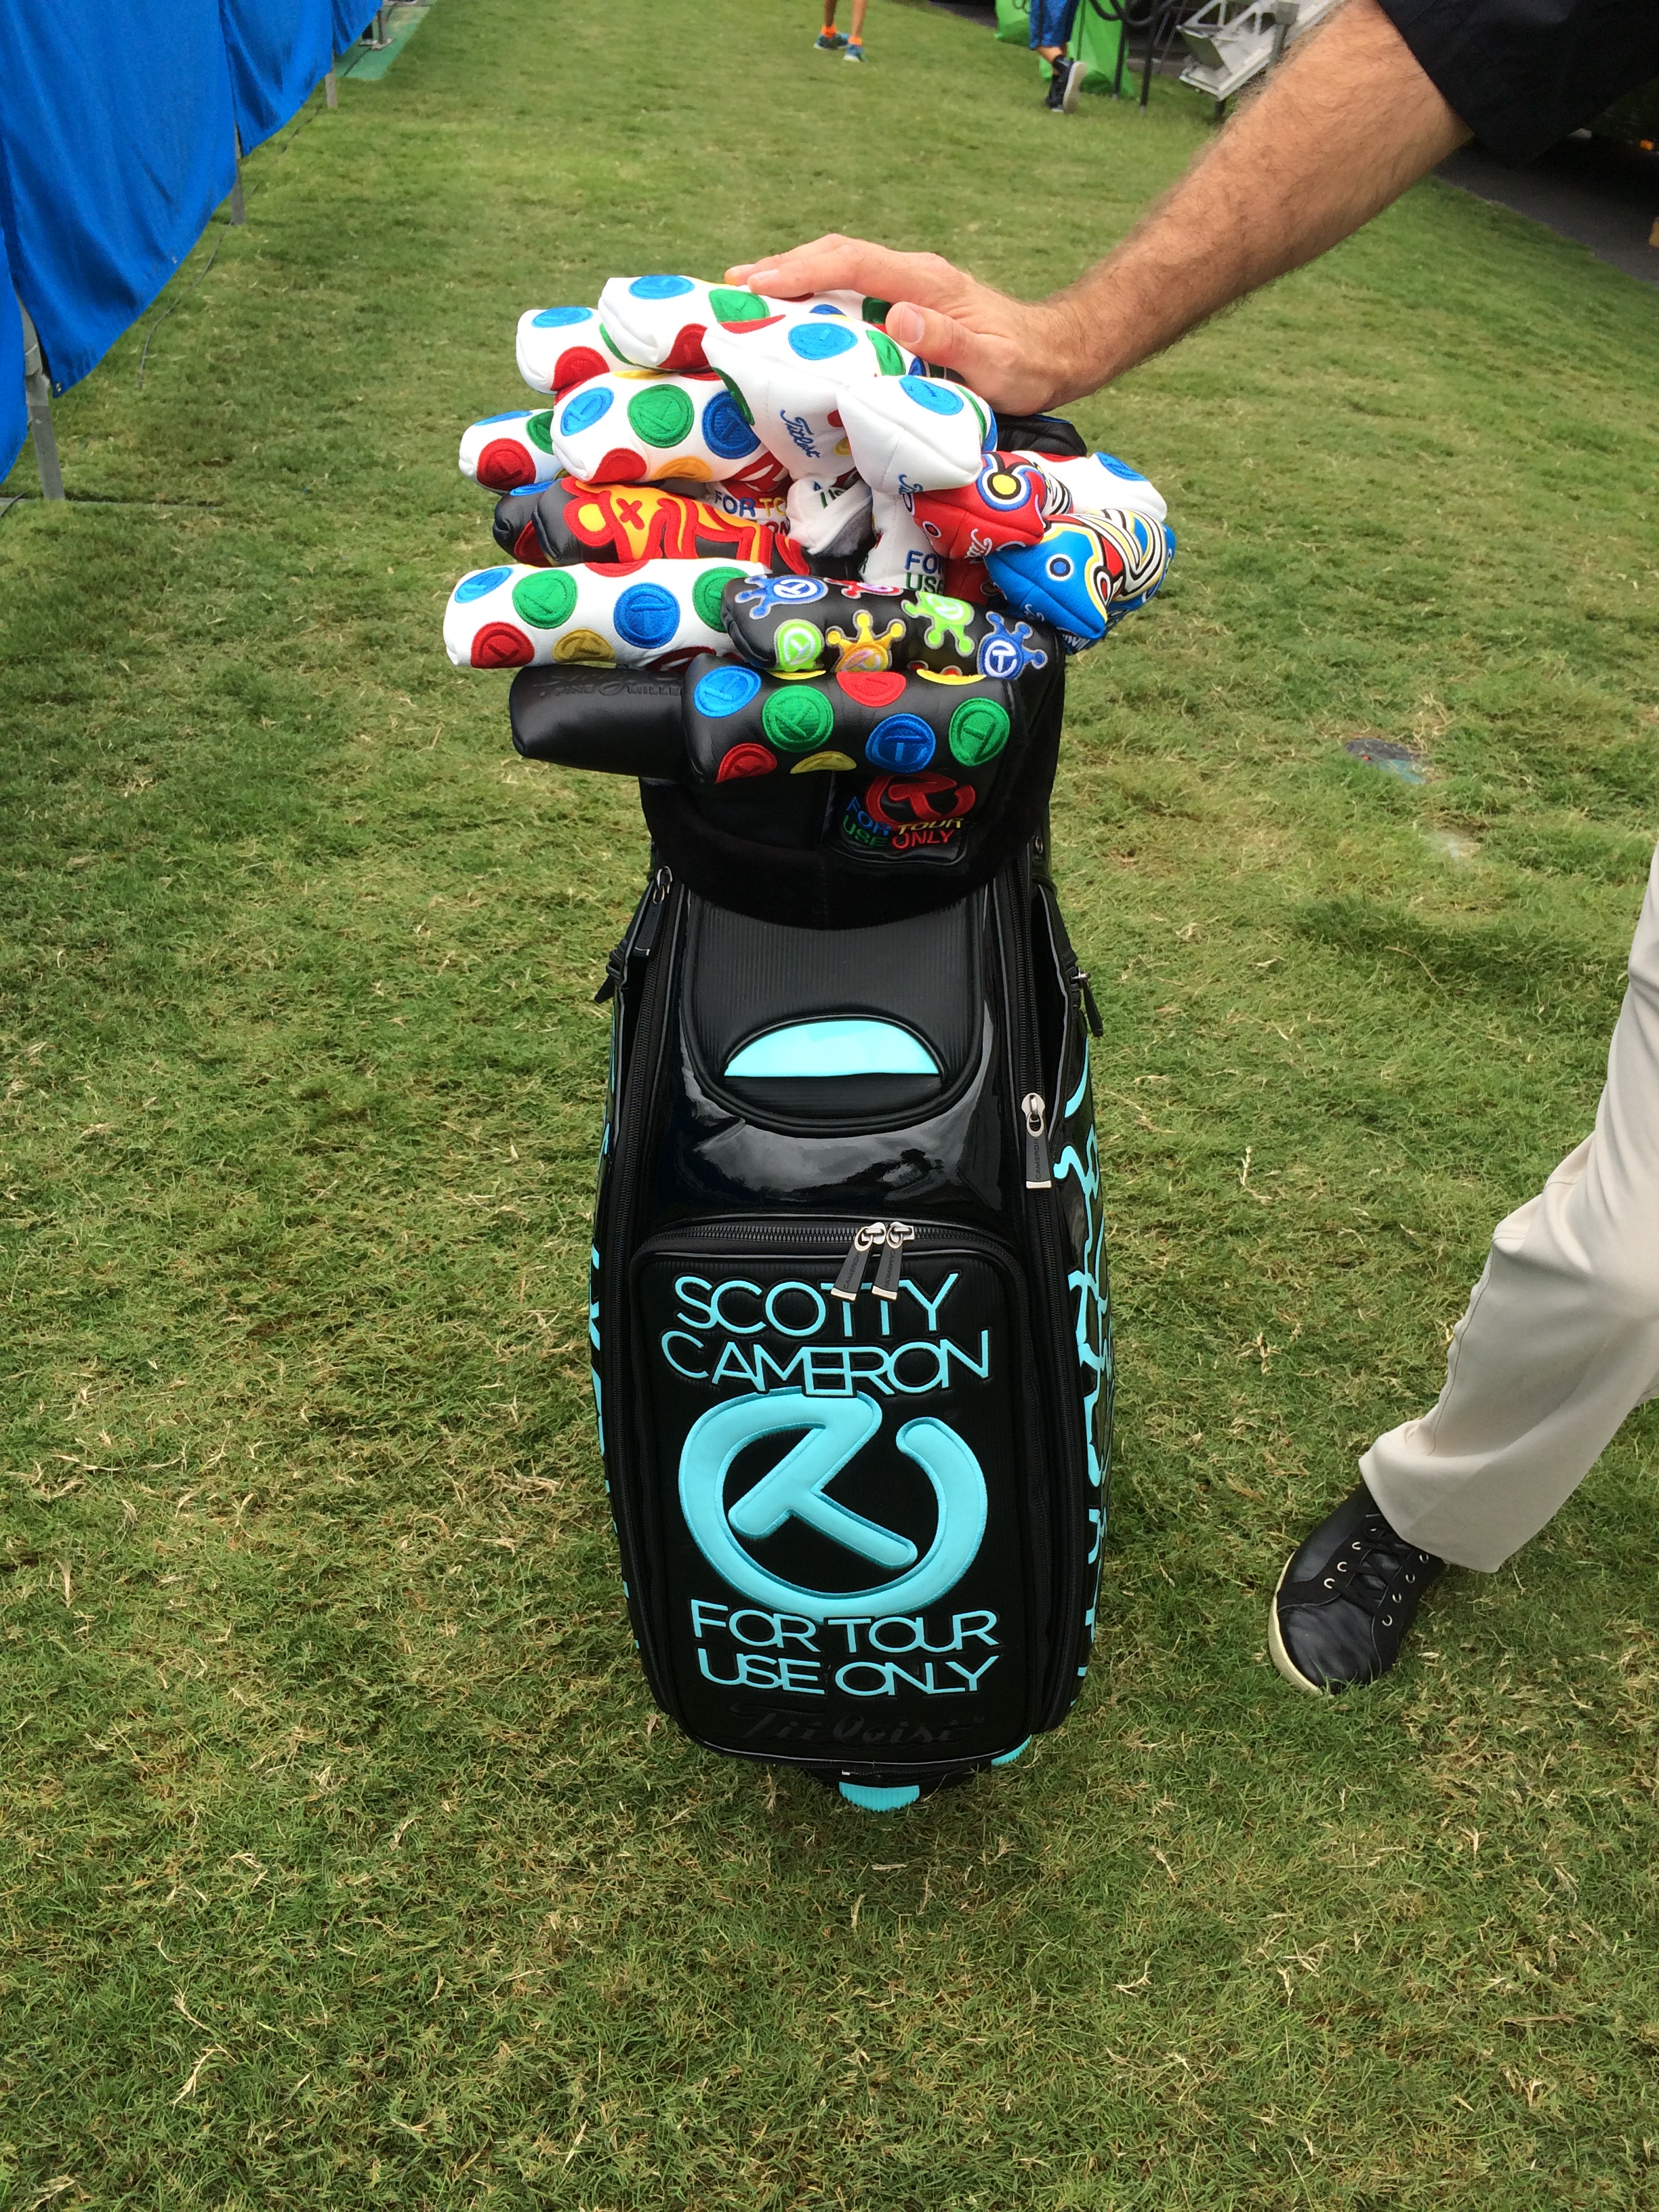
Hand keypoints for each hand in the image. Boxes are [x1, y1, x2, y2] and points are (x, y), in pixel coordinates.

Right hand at [725, 236, 1086, 414]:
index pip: (853, 263)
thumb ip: (949, 340)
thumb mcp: (994, 364)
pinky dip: (815, 293)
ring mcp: (909, 284)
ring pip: (840, 266)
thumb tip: (897, 317)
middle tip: (732, 286)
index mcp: (927, 283)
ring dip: (793, 276)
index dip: (803, 271)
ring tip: (746, 294)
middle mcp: (913, 274)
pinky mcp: (908, 300)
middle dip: (784, 266)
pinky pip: (851, 287)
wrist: (1055, 352)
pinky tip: (792, 312)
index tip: (759, 286)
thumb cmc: (1025, 366)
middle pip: (838, 254)